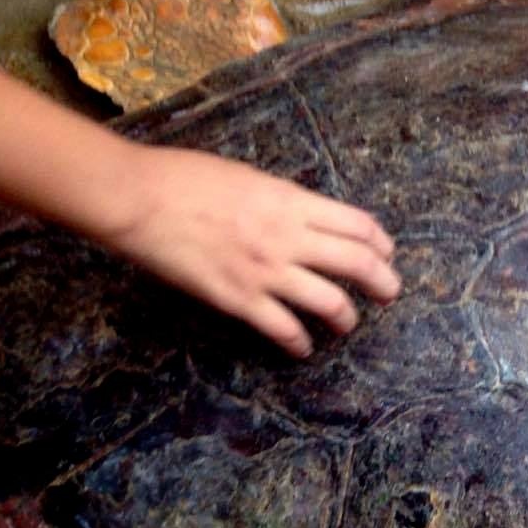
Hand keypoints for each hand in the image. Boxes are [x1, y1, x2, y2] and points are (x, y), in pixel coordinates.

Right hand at [99, 144, 400, 357]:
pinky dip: (300, 344)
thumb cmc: (183, 178)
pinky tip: (302, 348)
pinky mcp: (239, 299)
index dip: (379, 242)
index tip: (385, 252)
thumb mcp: (247, 178)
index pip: (357, 223)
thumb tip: (302, 216)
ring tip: (348, 324)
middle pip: (358, 263)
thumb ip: (281, 201)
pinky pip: (284, 330)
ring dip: (347, 318)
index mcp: (290, 201)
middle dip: (384, 282)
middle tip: (390, 293)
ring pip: (331, 302)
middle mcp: (288, 236)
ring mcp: (266, 270)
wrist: (137, 198)